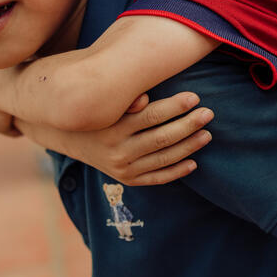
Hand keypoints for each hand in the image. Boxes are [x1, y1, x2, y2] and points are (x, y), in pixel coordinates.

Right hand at [15, 92, 213, 185]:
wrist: (68, 135)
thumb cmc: (96, 110)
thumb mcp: (105, 102)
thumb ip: (125, 99)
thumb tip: (145, 97)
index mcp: (113, 127)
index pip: (150, 116)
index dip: (175, 106)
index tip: (195, 97)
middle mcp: (117, 150)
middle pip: (161, 138)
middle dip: (188, 125)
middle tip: (208, 113)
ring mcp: (122, 168)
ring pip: (163, 158)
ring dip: (189, 147)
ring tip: (207, 134)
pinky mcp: (126, 179)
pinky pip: (156, 178)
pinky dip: (176, 172)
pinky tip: (194, 162)